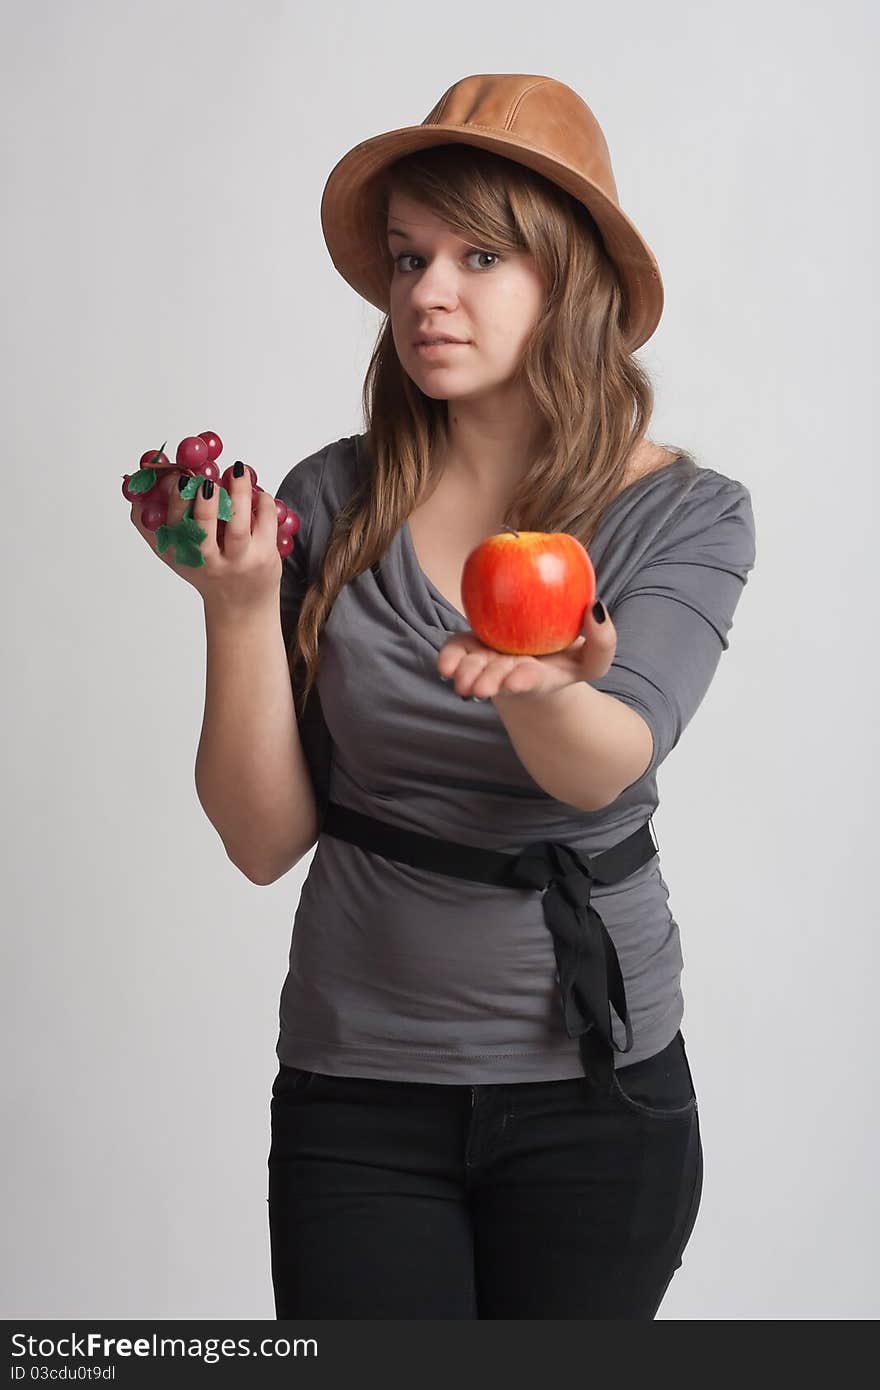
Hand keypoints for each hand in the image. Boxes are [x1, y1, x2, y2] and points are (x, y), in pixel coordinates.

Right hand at [130, 467, 281, 613]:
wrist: (241, 608)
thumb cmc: (206, 573)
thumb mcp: (175, 555)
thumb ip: (152, 525)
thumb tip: (134, 487)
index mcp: (182, 555)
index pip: (173, 527)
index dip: (175, 501)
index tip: (179, 476)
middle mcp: (209, 561)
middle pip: (203, 532)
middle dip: (203, 504)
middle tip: (206, 481)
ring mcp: (239, 560)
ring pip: (238, 526)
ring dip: (238, 494)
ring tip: (238, 471)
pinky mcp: (265, 557)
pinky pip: (265, 523)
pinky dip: (263, 501)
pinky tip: (257, 492)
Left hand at [437, 601, 616, 699]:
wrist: (537, 655)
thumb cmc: (567, 657)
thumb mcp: (592, 656)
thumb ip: (602, 641)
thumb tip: (596, 607)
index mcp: (538, 677)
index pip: (531, 680)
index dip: (524, 681)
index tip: (516, 681)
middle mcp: (509, 673)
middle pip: (498, 679)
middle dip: (489, 682)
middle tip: (481, 687)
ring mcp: (487, 662)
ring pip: (473, 671)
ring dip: (466, 675)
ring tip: (459, 679)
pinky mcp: (471, 649)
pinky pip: (457, 653)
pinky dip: (449, 658)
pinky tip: (444, 666)